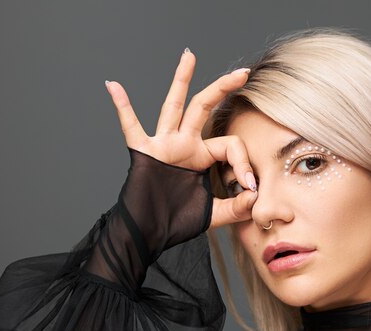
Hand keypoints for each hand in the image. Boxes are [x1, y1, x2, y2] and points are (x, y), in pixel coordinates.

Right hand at [104, 49, 257, 229]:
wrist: (150, 234)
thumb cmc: (176, 222)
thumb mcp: (214, 214)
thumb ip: (236, 207)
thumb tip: (257, 197)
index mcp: (201, 156)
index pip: (230, 145)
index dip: (244, 163)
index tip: (250, 186)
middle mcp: (184, 145)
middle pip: (205, 108)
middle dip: (223, 88)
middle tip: (243, 72)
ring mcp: (163, 145)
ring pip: (175, 106)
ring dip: (182, 80)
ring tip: (189, 55)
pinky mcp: (144, 153)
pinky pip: (131, 127)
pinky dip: (122, 108)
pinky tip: (113, 86)